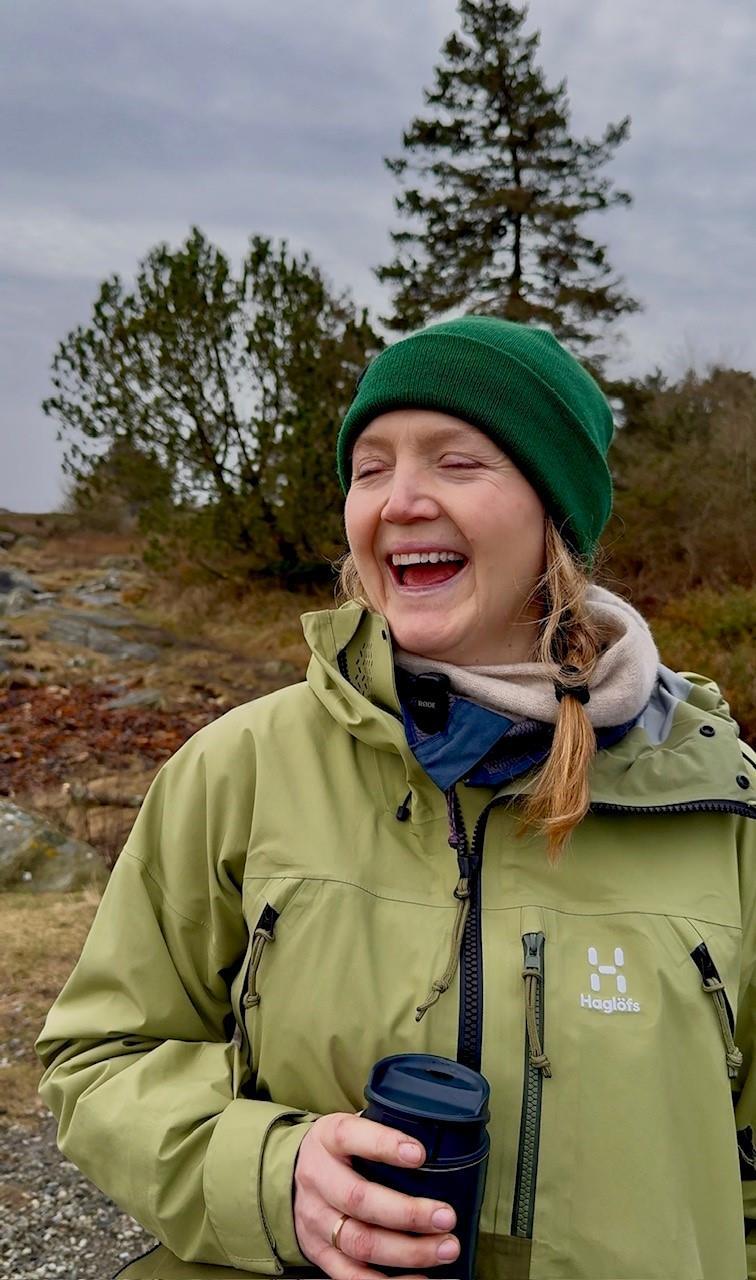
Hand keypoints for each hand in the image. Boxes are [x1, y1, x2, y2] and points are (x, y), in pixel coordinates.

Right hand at [293, 1112, 459, 1278]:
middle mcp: (318, 1179)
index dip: (385, 1145)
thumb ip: (383, 1131)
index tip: (420, 1154)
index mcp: (328, 1139)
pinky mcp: (319, 1253)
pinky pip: (353, 1276)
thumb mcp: (352, 1129)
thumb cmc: (338, 1150)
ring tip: (445, 1248)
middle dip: (407, 1213)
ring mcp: (316, 1220)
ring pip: (360, 1243)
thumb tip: (439, 1138)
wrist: (288, 1177)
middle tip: (446, 1216)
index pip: (351, 1137)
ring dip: (407, 1251)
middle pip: (358, 1200)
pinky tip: (421, 1277)